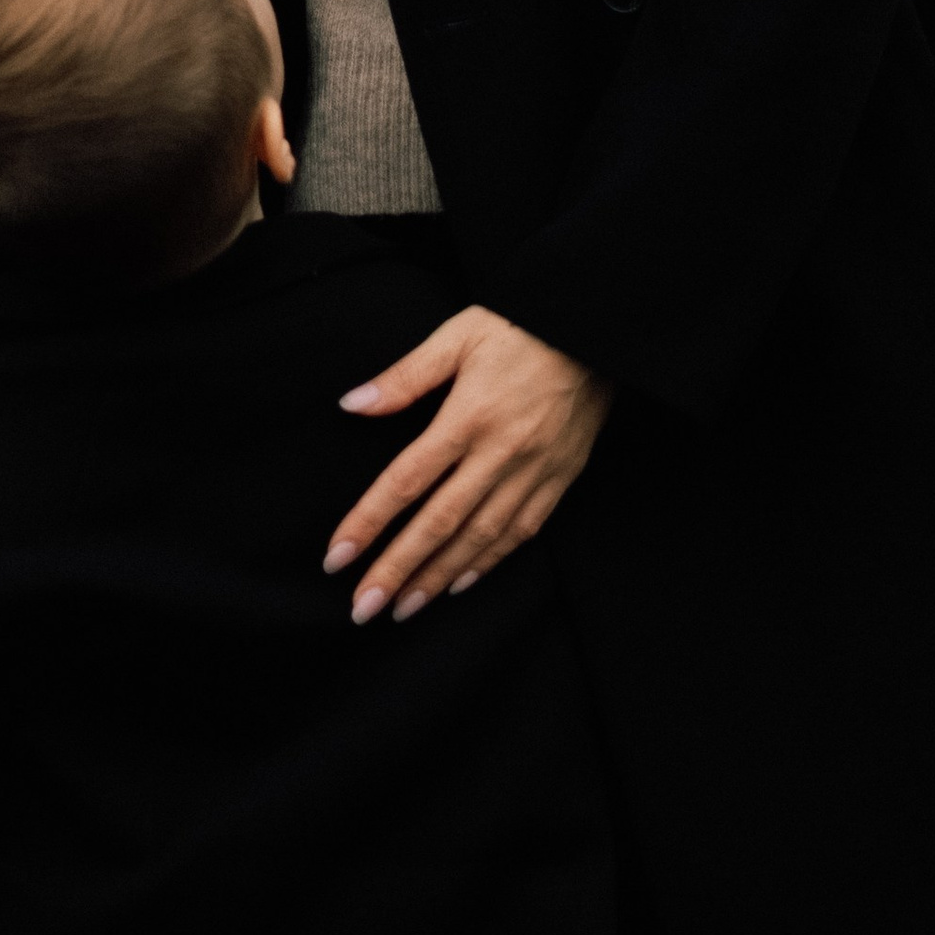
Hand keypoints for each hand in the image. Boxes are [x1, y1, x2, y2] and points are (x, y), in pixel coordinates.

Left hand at [324, 308, 610, 624]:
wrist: (598, 328)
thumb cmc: (521, 324)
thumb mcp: (458, 335)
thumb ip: (405, 376)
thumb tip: (352, 404)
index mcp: (468, 416)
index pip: (406, 481)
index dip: (368, 523)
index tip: (336, 558)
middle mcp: (500, 453)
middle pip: (439, 523)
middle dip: (397, 571)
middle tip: (362, 609)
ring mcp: (534, 471)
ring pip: (480, 538)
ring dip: (438, 577)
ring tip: (403, 608)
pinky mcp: (560, 478)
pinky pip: (521, 532)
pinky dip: (489, 562)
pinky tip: (461, 581)